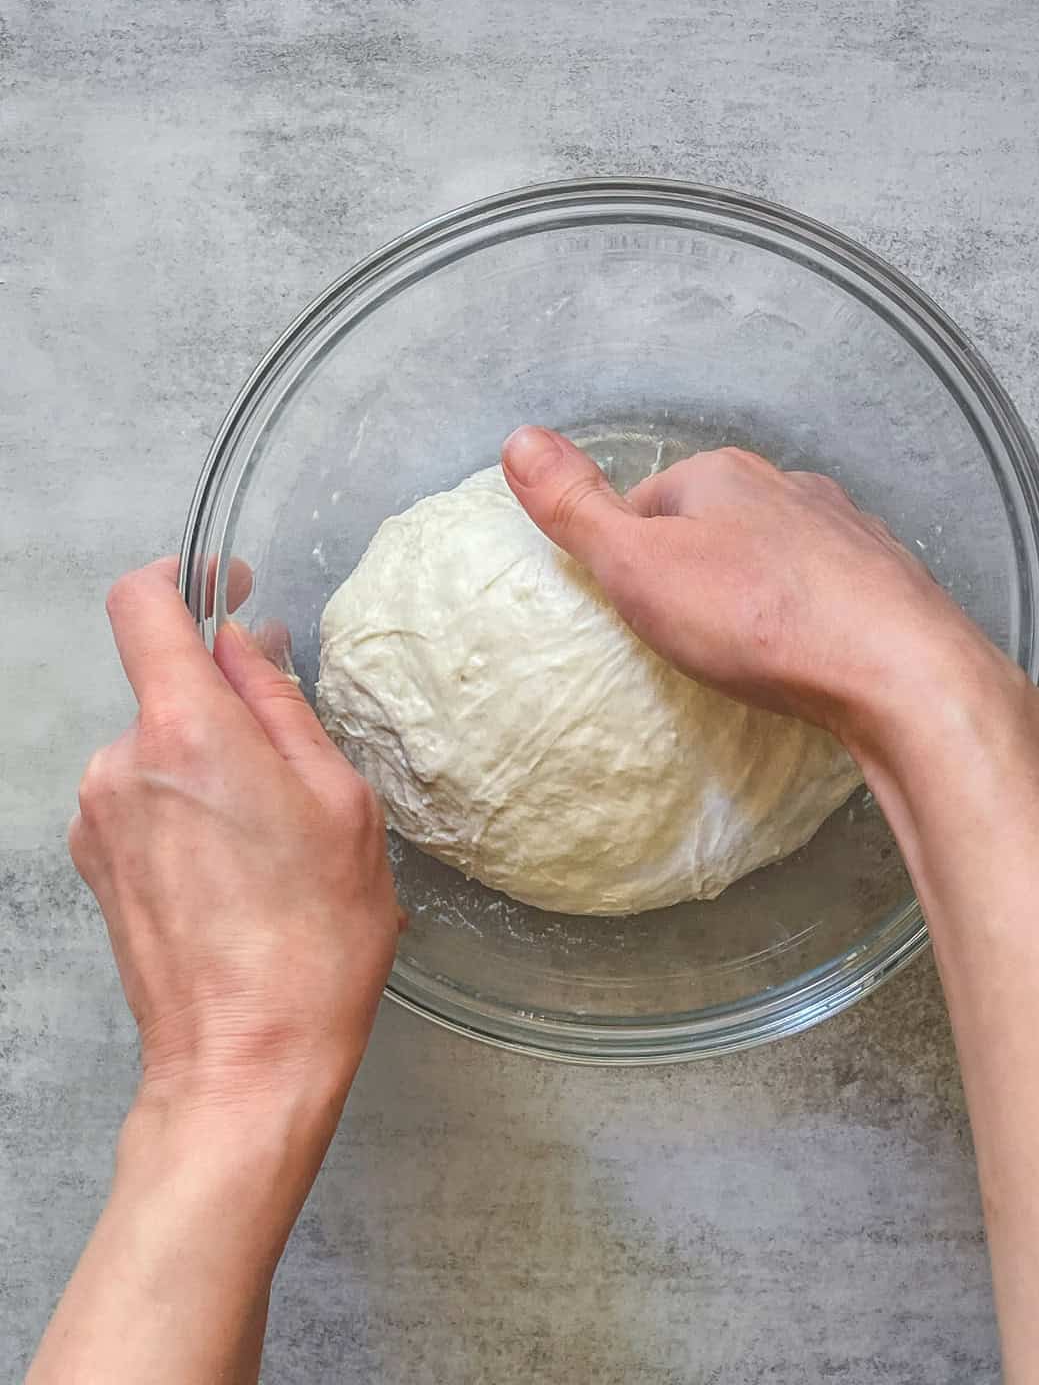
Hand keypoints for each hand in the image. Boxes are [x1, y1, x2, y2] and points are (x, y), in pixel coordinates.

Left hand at [69, 559, 399, 1122]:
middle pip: (167, 686)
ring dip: (211, 766)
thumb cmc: (312, 942)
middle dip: (229, 706)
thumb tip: (245, 645)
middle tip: (297, 776)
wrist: (245, 1065)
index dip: (184, 577)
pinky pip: (144, 799)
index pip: (142, 607)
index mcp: (188, 735)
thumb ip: (282, 707)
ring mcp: (98, 819)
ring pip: (160, 747)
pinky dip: (188, 810)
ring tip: (273, 844)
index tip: (225, 583)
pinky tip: (238, 874)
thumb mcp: (339, 804)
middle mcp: (122, 766)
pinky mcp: (96, 865)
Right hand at [500, 426, 1019, 755]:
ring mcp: (846, 533)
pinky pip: (827, 594)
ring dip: (754, 595)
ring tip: (741, 654)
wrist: (901, 674)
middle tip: (679, 639)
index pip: (648, 503)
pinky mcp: (886, 584)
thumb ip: (577, 509)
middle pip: (715, 526)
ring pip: (776, 557)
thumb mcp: (640, 567)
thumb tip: (518, 438)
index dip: (627, 556)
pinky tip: (803, 660)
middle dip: (694, 572)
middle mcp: (789, 488)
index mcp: (722, 476)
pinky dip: (807, 619)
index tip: (626, 608)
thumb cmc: (760, 619)